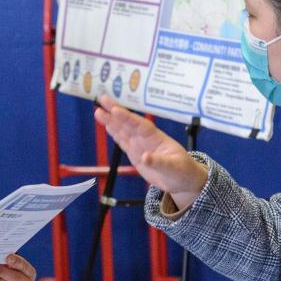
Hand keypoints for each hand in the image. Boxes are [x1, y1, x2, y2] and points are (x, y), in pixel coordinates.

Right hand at [94, 95, 208, 210]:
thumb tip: (145, 157)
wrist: (182, 181)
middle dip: (115, 112)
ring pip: (123, 131)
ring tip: (98, 111)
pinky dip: (114, 133)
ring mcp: (140, 146)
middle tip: (102, 100)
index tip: (115, 110)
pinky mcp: (135, 155)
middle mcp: (146, 139)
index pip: (140, 125)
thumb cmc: (182, 171)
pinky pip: (123, 142)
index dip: (128, 118)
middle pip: (128, 123)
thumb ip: (159, 162)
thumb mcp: (174, 168)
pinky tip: (107, 126)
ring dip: (111, 121)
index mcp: (157, 138)